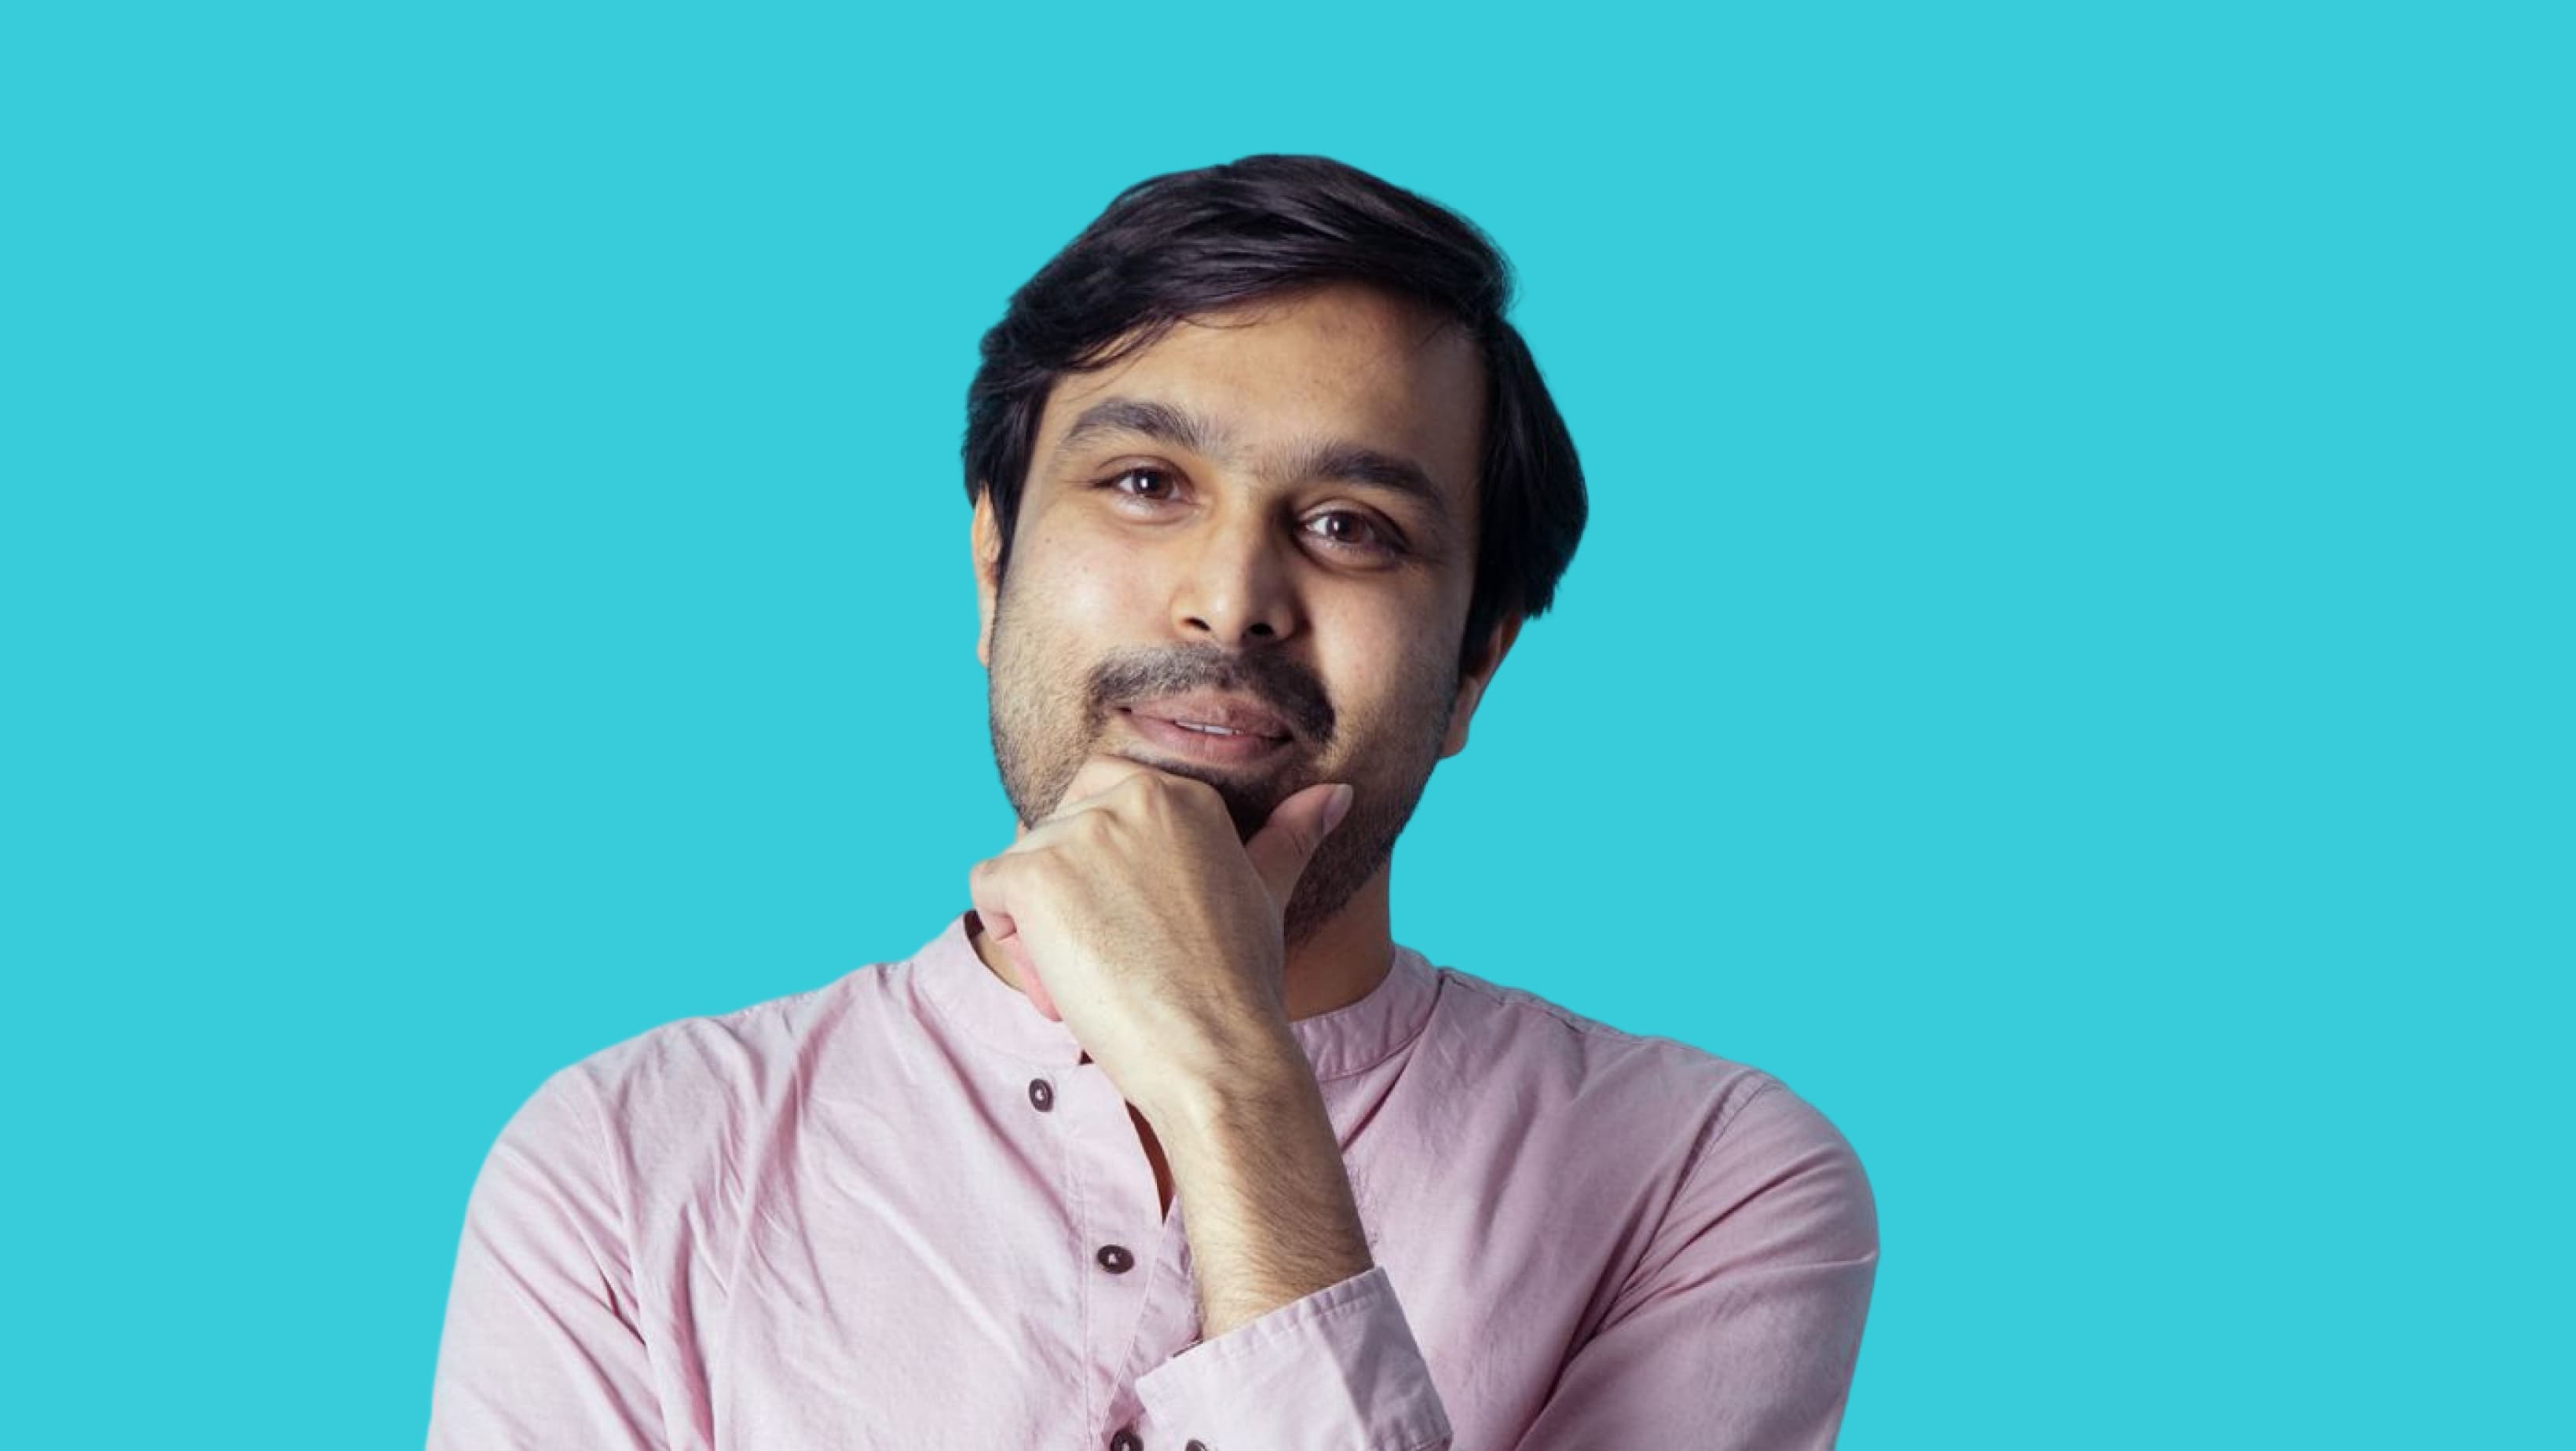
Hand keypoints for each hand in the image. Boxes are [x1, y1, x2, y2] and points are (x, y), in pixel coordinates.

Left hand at [966, 752, 1354, 1122]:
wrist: (1218, 1055)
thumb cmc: (1241, 985)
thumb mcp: (1266, 894)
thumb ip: (1290, 836)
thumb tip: (1336, 794)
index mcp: (1181, 794)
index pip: (1100, 803)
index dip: (1105, 871)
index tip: (1138, 926)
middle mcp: (1130, 797)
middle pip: (1056, 832)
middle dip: (1067, 894)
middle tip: (1114, 957)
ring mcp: (1079, 832)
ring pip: (1021, 865)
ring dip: (1041, 928)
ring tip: (1095, 981)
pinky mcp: (1035, 873)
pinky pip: (990, 890)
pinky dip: (1012, 941)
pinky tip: (1062, 983)